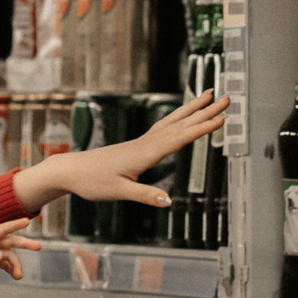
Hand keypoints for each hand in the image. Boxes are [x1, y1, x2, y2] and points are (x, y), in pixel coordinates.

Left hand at [0, 216, 31, 284]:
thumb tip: (1, 256)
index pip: (2, 229)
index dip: (14, 225)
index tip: (26, 221)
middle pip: (11, 241)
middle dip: (25, 244)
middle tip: (39, 246)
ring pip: (10, 256)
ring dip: (16, 265)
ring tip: (19, 276)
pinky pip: (6, 264)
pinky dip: (11, 269)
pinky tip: (15, 276)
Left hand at [15, 88, 227, 215]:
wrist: (70, 170)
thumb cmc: (91, 181)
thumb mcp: (118, 192)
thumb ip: (144, 195)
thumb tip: (168, 201)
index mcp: (144, 153)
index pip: (180, 138)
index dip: (202, 128)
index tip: (222, 118)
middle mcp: (145, 143)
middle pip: (181, 124)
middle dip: (205, 111)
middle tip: (227, 97)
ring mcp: (141, 142)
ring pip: (173, 122)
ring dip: (193, 109)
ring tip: (209, 96)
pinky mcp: (137, 145)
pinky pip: (164, 127)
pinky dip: (178, 119)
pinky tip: (183, 118)